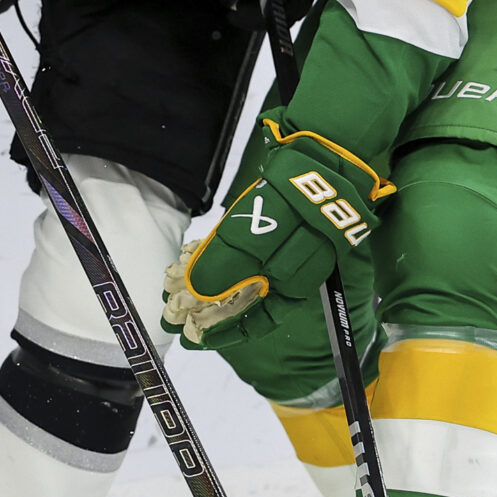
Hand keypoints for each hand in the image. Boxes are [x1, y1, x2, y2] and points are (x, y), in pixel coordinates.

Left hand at [161, 120, 384, 347]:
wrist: (321, 159)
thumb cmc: (292, 208)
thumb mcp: (252, 243)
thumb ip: (222, 271)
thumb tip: (194, 295)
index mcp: (293, 287)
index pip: (258, 323)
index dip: (224, 333)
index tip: (194, 338)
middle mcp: (289, 273)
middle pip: (244, 300)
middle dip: (208, 306)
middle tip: (175, 307)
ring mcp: (282, 247)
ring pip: (241, 274)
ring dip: (209, 279)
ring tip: (178, 280)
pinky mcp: (275, 224)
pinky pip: (244, 249)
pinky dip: (221, 253)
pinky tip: (199, 252)